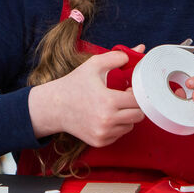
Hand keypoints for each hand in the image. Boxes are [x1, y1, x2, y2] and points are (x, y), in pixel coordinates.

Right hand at [28, 50, 144, 146]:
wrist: (54, 107)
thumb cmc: (74, 84)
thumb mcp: (93, 65)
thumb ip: (117, 57)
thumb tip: (138, 51)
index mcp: (108, 101)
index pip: (139, 100)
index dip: (137, 93)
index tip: (129, 89)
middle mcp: (107, 120)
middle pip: (139, 115)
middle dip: (135, 105)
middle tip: (124, 96)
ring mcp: (103, 133)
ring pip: (130, 126)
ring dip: (127, 116)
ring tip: (113, 106)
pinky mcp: (99, 142)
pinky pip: (119, 134)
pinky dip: (117, 126)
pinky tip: (106, 115)